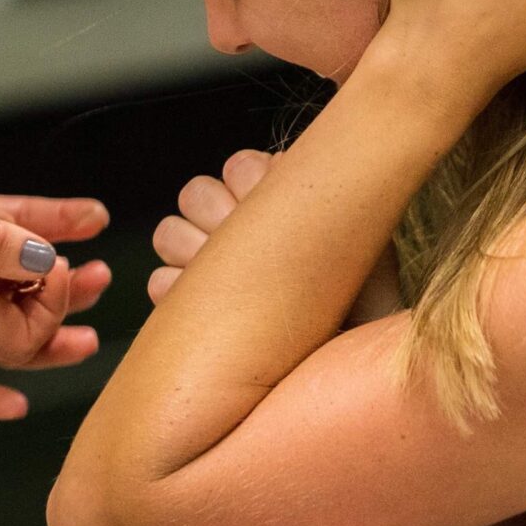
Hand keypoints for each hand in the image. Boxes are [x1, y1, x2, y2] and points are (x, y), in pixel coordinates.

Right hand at [150, 147, 400, 322]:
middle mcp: (238, 229)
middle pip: (196, 193)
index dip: (251, 183)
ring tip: (227, 273)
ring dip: (192, 246)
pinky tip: (210, 306)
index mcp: (277, 202)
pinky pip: (160, 283)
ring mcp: (209, 269)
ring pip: (170, 231)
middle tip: (249, 242)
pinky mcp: (189, 310)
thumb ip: (323, 192)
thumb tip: (286, 162)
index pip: (239, 168)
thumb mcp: (361, 239)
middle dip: (217, 211)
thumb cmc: (364, 302)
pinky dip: (176, 289)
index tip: (277, 207)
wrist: (353, 363)